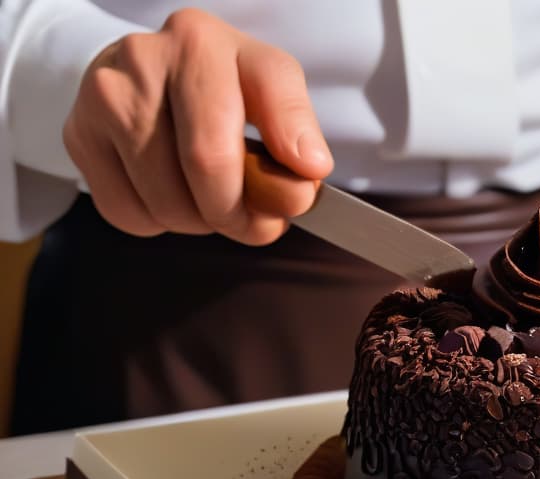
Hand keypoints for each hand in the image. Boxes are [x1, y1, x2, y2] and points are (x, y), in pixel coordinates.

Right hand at [63, 8, 332, 244]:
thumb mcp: (269, 86)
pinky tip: (172, 192)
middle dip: (240, 214)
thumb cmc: (221, 84)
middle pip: (203, 173)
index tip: (292, 204)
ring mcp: (103, 98)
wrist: (148, 70)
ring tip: (211, 197)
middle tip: (255, 219)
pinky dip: (160, 222)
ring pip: (165, 204)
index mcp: (201, 42)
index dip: (269, 187)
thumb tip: (309, 167)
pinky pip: (128, 214)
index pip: (238, 133)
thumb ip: (296, 125)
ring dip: (202, 222)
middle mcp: (144, 60)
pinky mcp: (78, 135)